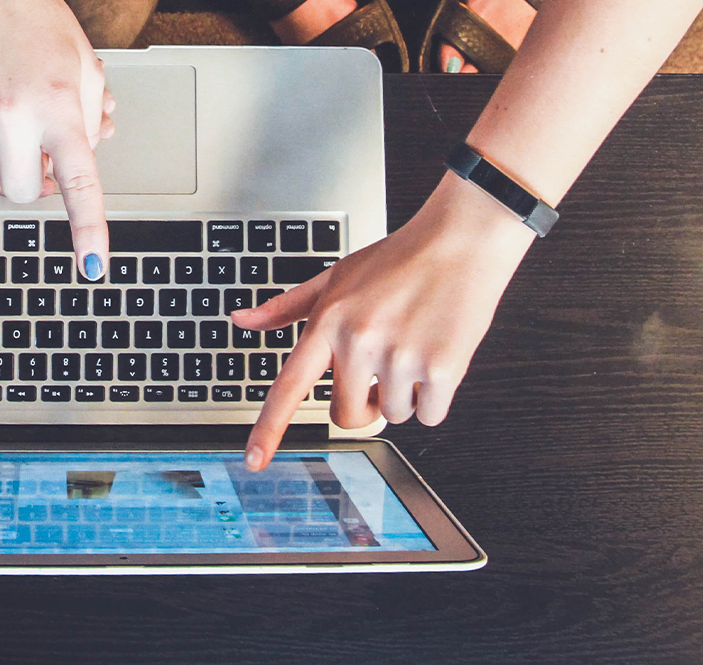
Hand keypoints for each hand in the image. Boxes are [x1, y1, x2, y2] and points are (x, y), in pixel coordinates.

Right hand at [0, 0, 112, 276]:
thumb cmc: (38, 21)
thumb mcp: (84, 66)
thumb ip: (89, 119)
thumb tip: (82, 159)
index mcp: (61, 106)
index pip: (79, 183)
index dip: (88, 229)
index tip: (93, 265)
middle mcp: (15, 114)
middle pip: (21, 191)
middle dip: (32, 182)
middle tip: (38, 152)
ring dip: (3, 160)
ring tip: (11, 117)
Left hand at [233, 171, 536, 469]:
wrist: (460, 241)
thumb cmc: (398, 259)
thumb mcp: (335, 276)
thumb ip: (287, 307)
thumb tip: (242, 321)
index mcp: (329, 322)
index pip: (290, 386)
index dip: (269, 428)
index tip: (255, 460)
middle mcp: (360, 342)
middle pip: (347, 416)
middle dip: (364, 404)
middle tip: (380, 371)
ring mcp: (400, 357)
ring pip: (393, 415)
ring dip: (404, 394)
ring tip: (413, 347)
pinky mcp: (442, 368)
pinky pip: (429, 415)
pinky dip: (435, 397)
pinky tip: (437, 356)